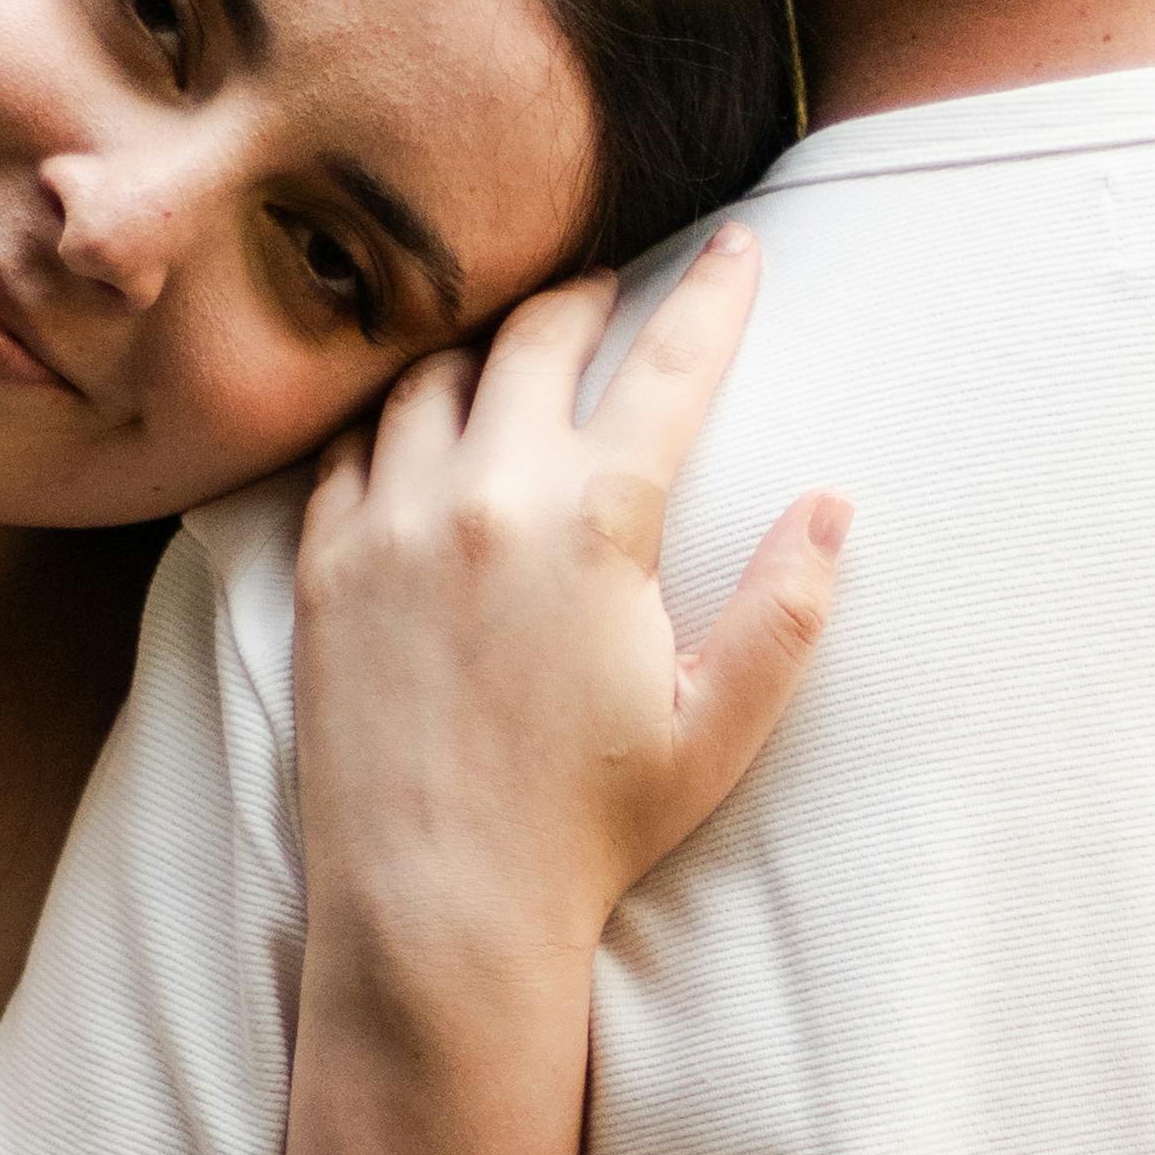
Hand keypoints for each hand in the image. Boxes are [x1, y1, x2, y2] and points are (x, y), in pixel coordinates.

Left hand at [291, 223, 849, 997]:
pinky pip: (347, 449)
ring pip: (428, 375)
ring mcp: (386, 525)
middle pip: (535, 335)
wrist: (437, 911)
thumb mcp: (719, 727)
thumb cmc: (592, 830)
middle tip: (615, 279)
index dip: (714, 292)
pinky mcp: (320, 569)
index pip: (668, 364)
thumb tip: (834, 502)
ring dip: (479, 343)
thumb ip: (786, 607)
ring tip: (511, 342)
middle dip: (588, 289)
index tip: (740, 243)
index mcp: (593, 522)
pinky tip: (414, 426)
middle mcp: (481, 496)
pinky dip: (390, 418)